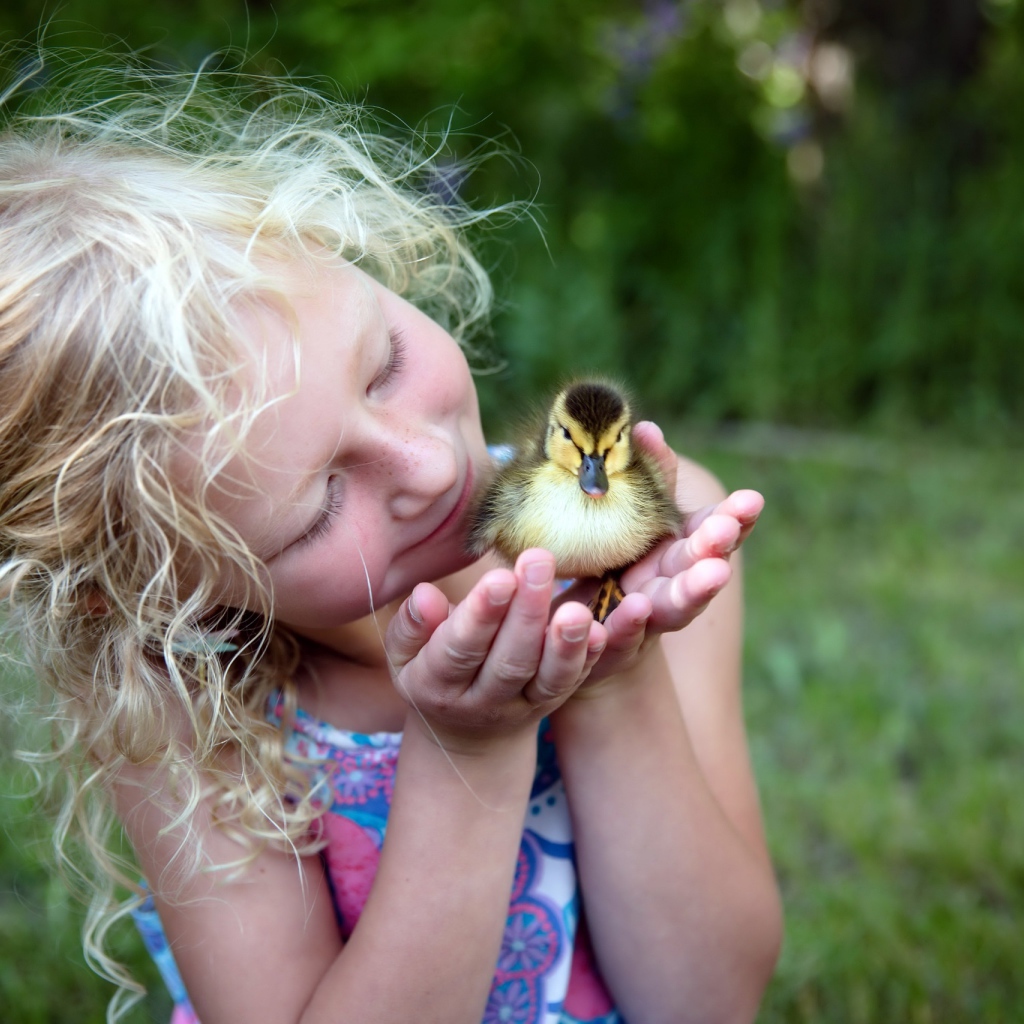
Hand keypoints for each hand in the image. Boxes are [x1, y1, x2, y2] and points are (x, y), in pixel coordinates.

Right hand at [386, 549, 605, 751]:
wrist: (466, 732)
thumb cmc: (432, 670)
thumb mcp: (405, 654)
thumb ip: (412, 626)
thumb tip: (424, 595)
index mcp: (437, 683)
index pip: (460, 648)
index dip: (481, 614)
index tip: (500, 576)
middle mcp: (481, 700)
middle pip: (508, 659)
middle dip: (527, 612)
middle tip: (540, 561)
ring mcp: (520, 705)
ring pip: (546, 678)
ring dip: (565, 643)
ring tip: (577, 608)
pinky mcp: (550, 702)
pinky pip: (570, 683)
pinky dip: (587, 658)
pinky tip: (601, 631)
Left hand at [563, 421, 763, 687]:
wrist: (578, 629)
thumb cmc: (611, 559)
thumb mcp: (630, 515)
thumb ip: (646, 478)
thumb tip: (645, 428)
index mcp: (678, 551)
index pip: (714, 532)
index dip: (734, 519)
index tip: (751, 500)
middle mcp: (671, 586)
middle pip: (699, 568)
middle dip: (715, 549)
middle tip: (727, 531)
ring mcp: (647, 620)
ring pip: (674, 607)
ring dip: (694, 590)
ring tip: (712, 573)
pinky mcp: (613, 646)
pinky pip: (621, 637)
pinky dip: (630, 625)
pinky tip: (636, 609)